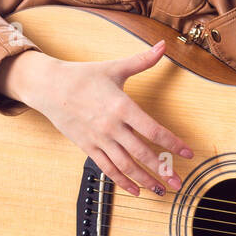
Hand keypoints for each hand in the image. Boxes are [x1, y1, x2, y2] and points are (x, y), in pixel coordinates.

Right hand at [28, 39, 193, 196]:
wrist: (48, 87)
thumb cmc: (83, 76)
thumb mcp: (114, 67)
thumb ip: (142, 60)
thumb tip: (163, 45)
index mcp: (121, 106)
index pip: (152, 130)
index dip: (172, 143)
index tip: (187, 153)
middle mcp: (111, 126)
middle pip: (141, 153)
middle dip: (162, 170)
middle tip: (178, 182)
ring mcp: (99, 139)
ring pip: (125, 165)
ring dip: (145, 180)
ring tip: (161, 190)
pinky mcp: (87, 147)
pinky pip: (107, 169)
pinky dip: (122, 182)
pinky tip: (136, 190)